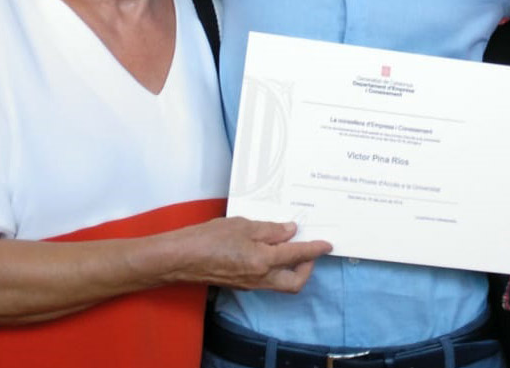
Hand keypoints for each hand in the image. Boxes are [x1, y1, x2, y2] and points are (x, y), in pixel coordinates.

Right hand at [165, 217, 330, 292]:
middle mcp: (260, 277)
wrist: (181, 258)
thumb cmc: (209, 238)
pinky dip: (274, 268)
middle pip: (294, 282)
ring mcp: (250, 284)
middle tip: (308, 249)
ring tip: (289, 247)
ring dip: (291, 268)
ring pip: (280, 283)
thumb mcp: (243, 226)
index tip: (328, 244)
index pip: (297, 255)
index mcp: (264, 260)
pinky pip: (266, 280)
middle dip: (307, 268)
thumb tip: (291, 232)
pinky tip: (268, 250)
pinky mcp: (240, 284)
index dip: (315, 249)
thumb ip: (270, 230)